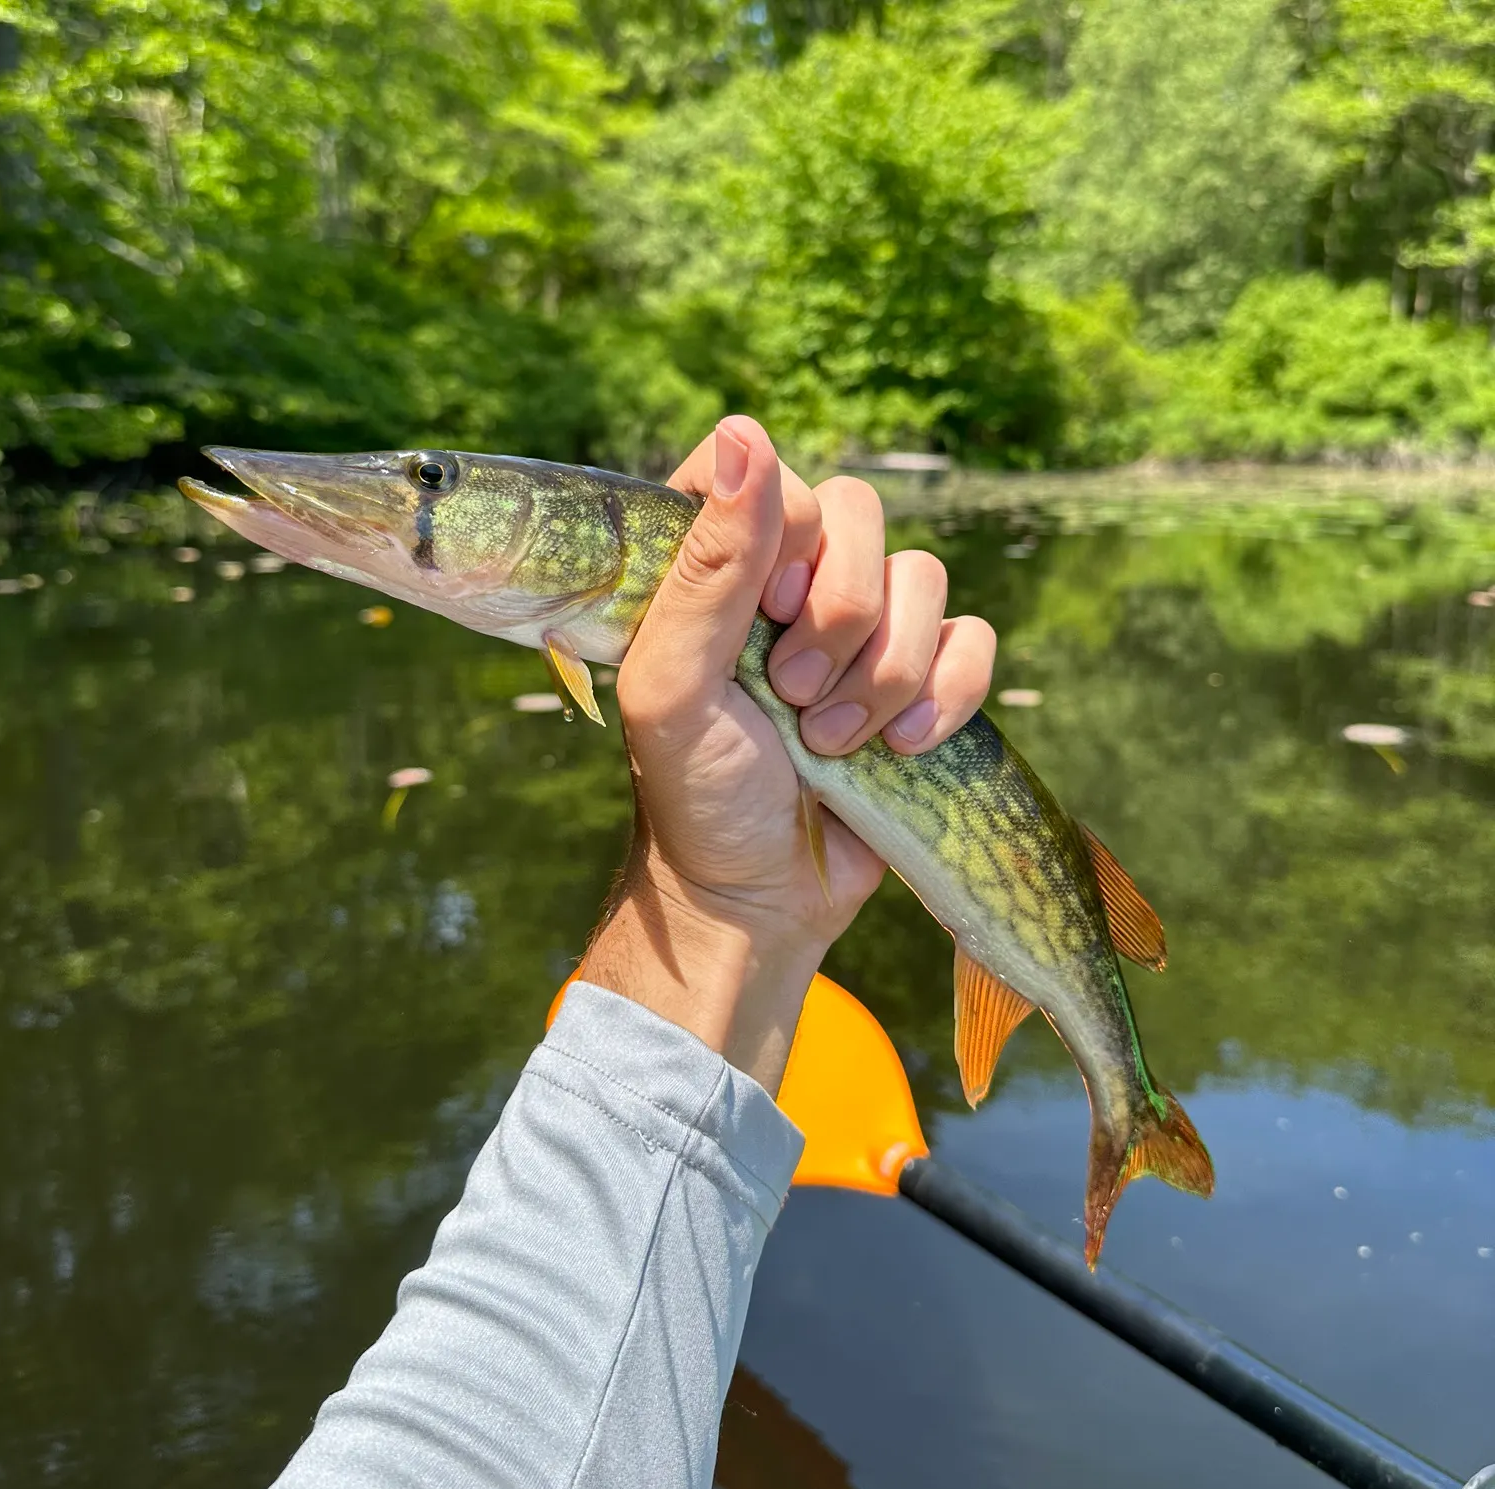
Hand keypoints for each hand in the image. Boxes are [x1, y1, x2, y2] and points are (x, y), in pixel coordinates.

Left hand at [582, 416, 995, 1091]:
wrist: (758, 898)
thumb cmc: (696, 795)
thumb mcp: (672, 686)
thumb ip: (708, 566)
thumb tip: (747, 430)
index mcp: (717, 567)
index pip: (767, 471)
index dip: (783, 529)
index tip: (766, 606)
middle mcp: (792, 583)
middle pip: (861, 513)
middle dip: (838, 616)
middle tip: (790, 695)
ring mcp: (864, 630)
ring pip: (924, 579)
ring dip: (884, 672)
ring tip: (830, 743)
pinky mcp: (922, 680)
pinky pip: (975, 638)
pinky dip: (949, 693)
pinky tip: (904, 746)